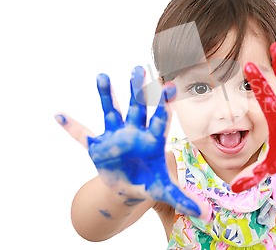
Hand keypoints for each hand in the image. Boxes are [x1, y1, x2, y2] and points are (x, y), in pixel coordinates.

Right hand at [56, 66, 202, 217]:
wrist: (128, 187)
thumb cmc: (149, 182)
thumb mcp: (165, 191)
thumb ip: (183, 198)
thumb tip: (206, 215)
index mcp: (153, 140)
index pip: (160, 118)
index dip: (164, 103)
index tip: (169, 85)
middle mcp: (134, 132)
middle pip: (137, 108)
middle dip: (137, 90)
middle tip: (139, 69)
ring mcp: (115, 136)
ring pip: (111, 111)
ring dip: (106, 95)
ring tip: (102, 75)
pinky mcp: (98, 146)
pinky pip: (83, 135)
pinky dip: (71, 126)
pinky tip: (59, 114)